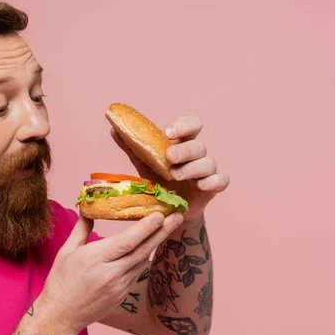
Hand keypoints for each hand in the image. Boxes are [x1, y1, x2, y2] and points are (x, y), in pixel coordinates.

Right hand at [39, 211, 183, 334]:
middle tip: (178, 216)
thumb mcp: (66, 252)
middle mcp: (110, 274)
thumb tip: (88, 209)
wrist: (61, 316)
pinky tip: (148, 246)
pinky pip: (136, 272)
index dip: (145, 228)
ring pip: (142, 261)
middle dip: (162, 231)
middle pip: (142, 250)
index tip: (160, 214)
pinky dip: (142, 257)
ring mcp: (119, 287)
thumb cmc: (61, 281)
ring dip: (155, 243)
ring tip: (168, 225)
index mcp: (94, 259)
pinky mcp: (123, 295)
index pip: (125, 242)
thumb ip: (81, 229)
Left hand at [110, 116, 229, 221]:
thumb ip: (132, 146)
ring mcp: (206, 171)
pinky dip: (214, 181)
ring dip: (193, 167)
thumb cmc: (158, 180)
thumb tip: (113, 127)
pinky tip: (202, 185)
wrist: (168, 208)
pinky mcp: (212, 187)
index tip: (167, 132)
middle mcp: (196, 155)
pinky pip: (221, 180)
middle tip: (169, 157)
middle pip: (198, 145)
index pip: (191, 126)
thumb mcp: (144, 163)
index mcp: (182, 144)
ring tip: (175, 175)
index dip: (183, 126)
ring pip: (208, 162)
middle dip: (184, 150)